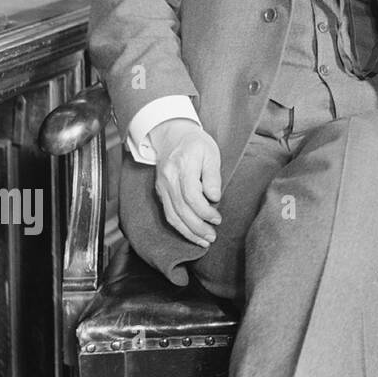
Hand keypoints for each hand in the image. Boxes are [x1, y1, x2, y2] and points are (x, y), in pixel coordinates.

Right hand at [149, 118, 221, 246]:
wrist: (171, 135)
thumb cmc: (196, 143)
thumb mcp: (211, 153)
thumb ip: (213, 176)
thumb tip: (214, 198)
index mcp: (183, 165)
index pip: (192, 195)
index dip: (205, 211)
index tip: (218, 219)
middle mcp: (168, 178)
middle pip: (181, 209)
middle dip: (197, 227)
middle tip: (212, 237)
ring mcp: (161, 186)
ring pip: (172, 215)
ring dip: (188, 232)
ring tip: (204, 241)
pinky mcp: (160, 191)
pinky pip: (168, 213)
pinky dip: (179, 227)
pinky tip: (191, 234)